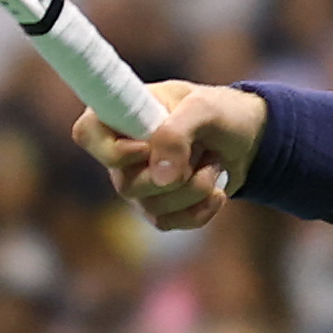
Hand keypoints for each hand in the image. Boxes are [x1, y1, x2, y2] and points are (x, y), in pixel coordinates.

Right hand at [78, 80, 266, 232]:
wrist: (246, 139)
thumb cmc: (219, 113)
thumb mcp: (204, 109)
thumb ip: (176, 134)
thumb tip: (160, 179)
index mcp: (120, 114)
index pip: (86, 134)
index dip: (115, 150)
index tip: (149, 145)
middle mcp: (120, 152)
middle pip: (126, 184)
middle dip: (176, 173)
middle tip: (202, 148)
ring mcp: (137, 183)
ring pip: (151, 207)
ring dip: (195, 187)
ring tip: (213, 162)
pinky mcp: (158, 207)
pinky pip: (169, 223)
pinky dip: (201, 210)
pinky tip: (218, 191)